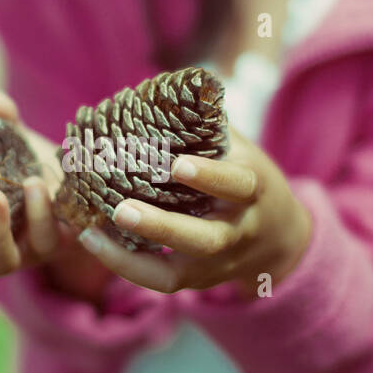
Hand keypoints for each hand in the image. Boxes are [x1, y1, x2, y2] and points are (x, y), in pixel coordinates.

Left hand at [75, 124, 312, 296]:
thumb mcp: (241, 150)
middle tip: (121, 209)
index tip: (176, 163)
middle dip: (162, 226)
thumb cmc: (249, 179)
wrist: (282, 241)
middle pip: (204, 240)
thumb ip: (206, 128)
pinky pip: (160, 282)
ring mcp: (217, 263)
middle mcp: (237, 231)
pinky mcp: (198, 281)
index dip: (208, 176)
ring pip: (176, 274)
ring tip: (91, 235)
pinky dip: (125, 266)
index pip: (236, 184)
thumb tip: (161, 91)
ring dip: (130, 258)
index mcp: (253, 190)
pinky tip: (93, 241)